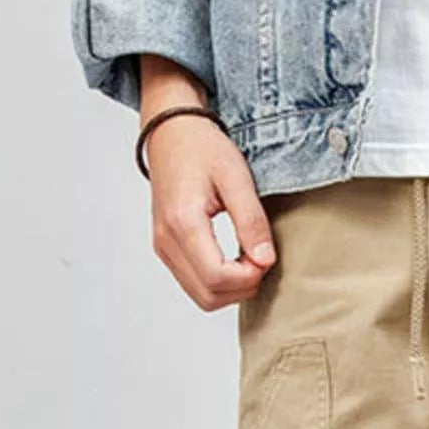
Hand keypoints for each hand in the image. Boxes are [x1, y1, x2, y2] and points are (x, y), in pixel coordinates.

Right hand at [140, 60, 275, 310]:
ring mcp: (163, 247)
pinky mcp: (166, 249)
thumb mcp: (236, 177)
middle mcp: (166, 240)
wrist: (172, 132)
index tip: (265, 257)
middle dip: (242, 287)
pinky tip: (234, 260)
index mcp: (182, 222)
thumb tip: (265, 260)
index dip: (248, 277)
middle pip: (208, 296)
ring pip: (201, 297)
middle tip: (260, 259)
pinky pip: (194, 284)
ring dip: (231, 289)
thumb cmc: (202, 148)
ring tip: (248, 258)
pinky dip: (219, 283)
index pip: (217, 277)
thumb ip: (251, 221)